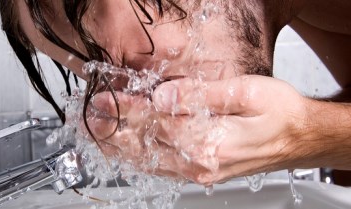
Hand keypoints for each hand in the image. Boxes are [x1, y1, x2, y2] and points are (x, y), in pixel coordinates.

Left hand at [87, 75, 309, 184]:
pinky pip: (162, 169)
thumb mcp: (245, 93)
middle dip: (115, 130)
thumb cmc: (281, 115)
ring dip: (122, 148)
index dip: (127, 110)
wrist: (302, 138)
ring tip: (100, 136)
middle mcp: (200, 164)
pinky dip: (140, 159)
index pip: (154, 124)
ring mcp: (200, 172)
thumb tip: (162, 97)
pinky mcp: (202, 173)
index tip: (106, 100)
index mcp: (208, 142)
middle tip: (93, 118)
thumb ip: (200, 96)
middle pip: (145, 146)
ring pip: (149, 162)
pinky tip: (128, 153)